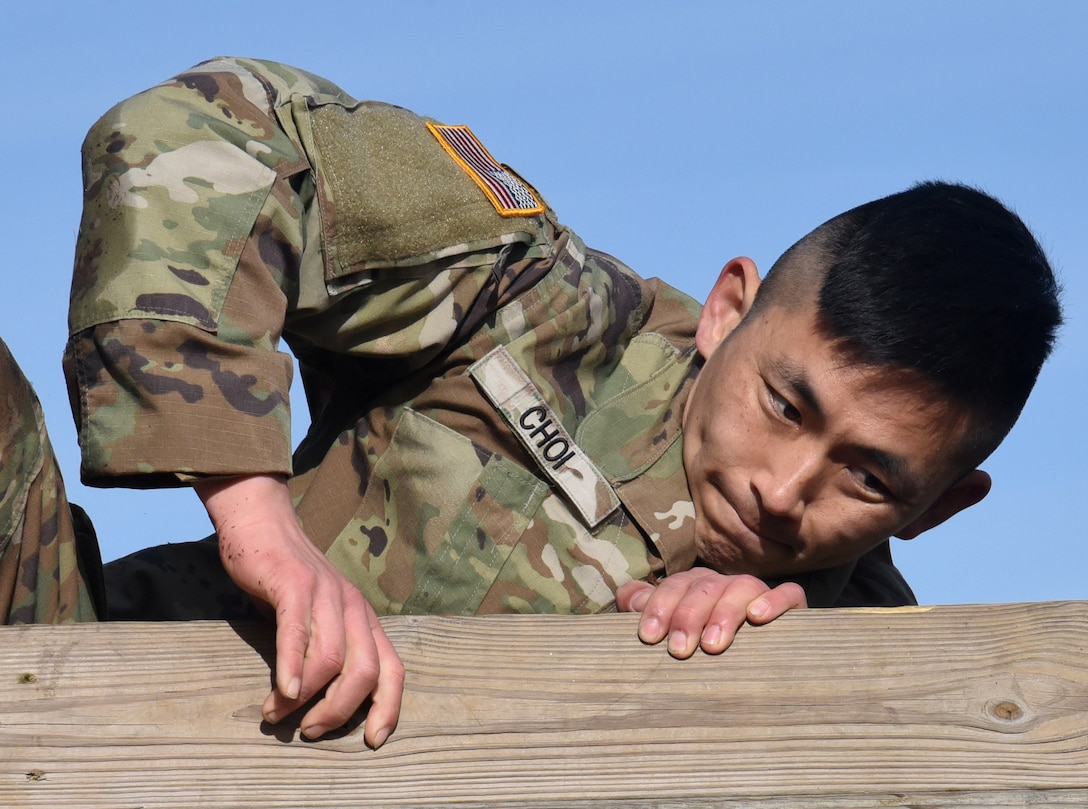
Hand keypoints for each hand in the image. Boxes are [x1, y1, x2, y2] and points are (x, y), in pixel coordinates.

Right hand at [194, 474, 403, 745]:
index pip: (393, 668)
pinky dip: (293, 667)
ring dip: (306, 697)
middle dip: (341, 710)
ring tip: (278, 713)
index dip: (389, 707)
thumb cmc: (287, 578)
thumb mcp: (318, 616)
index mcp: (364, 618)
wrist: (262, 524)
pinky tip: (283, 693)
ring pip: (332, 657)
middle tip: (311, 730)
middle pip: (366, 669)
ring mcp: (325, 593)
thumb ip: (325, 649)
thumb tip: (320, 703)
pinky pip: (298, 632)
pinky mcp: (293, 584)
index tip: (373, 740)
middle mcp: (353, 606)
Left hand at [616, 568, 805, 657]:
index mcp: (693, 586)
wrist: (752, 668)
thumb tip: (630, 600)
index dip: (660, 607)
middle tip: (680, 650)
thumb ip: (645, 611)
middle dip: (688, 616)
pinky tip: (757, 617)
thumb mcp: (669, 630)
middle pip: (704, 587)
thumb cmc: (698, 647)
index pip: (675, 586)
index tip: (650, 637)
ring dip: (724, 613)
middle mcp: (723, 584)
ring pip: (742, 587)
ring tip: (712, 645)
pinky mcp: (790, 606)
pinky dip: (773, 601)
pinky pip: (788, 594)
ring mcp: (755, 592)